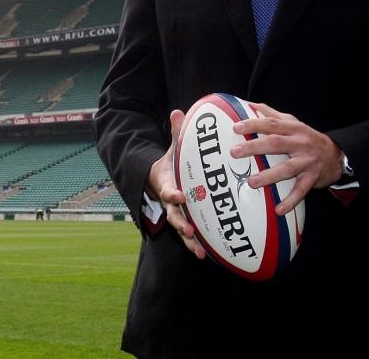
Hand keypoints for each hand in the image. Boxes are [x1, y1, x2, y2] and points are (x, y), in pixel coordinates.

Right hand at [146, 109, 205, 259]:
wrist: (159, 179)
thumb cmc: (171, 162)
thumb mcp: (172, 148)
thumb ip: (176, 133)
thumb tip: (177, 111)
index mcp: (167, 184)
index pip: (167, 190)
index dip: (172, 193)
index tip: (179, 194)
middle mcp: (170, 203)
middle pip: (174, 216)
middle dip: (181, 224)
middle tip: (190, 230)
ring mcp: (177, 215)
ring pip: (182, 230)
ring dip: (190, 242)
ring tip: (200, 252)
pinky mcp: (186, 222)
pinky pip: (191, 237)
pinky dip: (198, 246)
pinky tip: (209, 256)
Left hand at [229, 102, 342, 215]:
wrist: (337, 155)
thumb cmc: (309, 138)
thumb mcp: (294, 123)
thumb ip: (274, 115)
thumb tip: (252, 105)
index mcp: (293, 128)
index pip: (271, 124)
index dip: (254, 124)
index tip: (236, 128)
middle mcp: (300, 143)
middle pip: (275, 143)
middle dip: (254, 147)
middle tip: (235, 152)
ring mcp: (307, 161)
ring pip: (287, 168)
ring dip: (269, 176)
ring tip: (252, 182)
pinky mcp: (312, 177)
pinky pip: (301, 190)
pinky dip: (290, 200)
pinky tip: (279, 210)